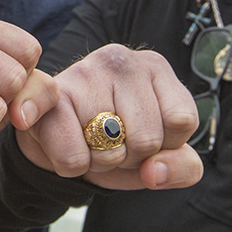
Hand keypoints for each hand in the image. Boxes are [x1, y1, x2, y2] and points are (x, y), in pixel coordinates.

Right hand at [13, 44, 202, 189]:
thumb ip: (182, 167)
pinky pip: (73, 157)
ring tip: (88, 140)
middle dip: (129, 156)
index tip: (143, 134)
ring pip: (111, 152)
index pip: (181, 121)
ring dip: (99, 162)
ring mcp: (83, 72)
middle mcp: (121, 60)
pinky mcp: (49, 94)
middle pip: (148, 140)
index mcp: (155, 68)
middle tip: (111, 141)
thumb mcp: (161, 156)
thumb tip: (154, 171)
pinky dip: (70, 165)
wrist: (55, 138)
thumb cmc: (116, 140)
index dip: (164, 145)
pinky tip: (65, 141)